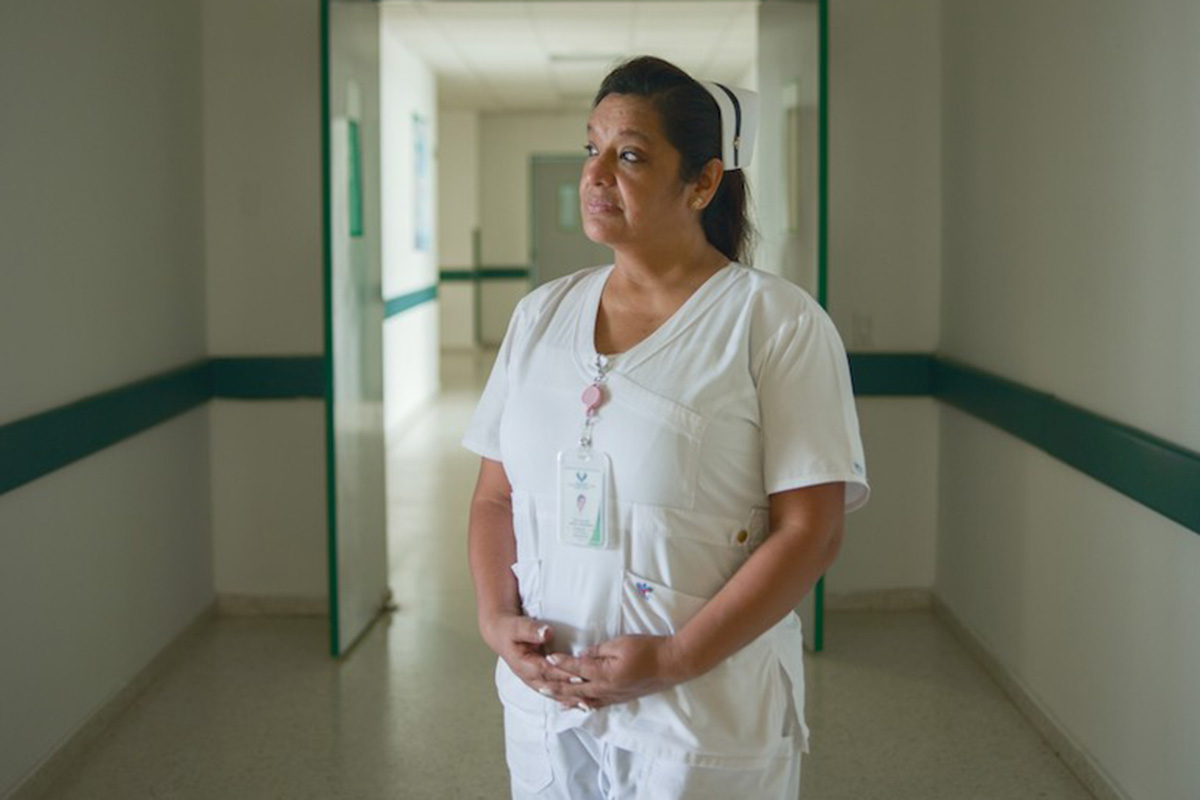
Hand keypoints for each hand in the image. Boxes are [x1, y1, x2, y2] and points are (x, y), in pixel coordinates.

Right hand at [479, 613, 583, 695]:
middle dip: (570, 690)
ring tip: (589, 704)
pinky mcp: (540, 681)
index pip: (546, 671)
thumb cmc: (510, 630)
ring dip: (570, 699)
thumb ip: (531, 630)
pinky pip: (555, 692)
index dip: (561, 674)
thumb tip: (546, 633)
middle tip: (590, 692)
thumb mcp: (517, 626)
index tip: (578, 675)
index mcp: (524, 664)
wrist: (502, 636)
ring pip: (554, 693)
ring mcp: (534, 681)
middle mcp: (529, 677)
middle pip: (553, 686)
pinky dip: (567, 698)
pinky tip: (580, 703)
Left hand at [541, 635, 688, 710]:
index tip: (547, 658)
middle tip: (537, 684)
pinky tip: (572, 706)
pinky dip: (580, 705)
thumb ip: (598, 651)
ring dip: (563, 697)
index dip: (560, 663)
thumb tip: (582, 656)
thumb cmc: (647, 650)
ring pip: (582, 699)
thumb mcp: (621, 643)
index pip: (576, 669)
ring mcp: (612, 696)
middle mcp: (605, 689)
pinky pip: (595, 704)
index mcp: (604, 674)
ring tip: (547, 695)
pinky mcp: (618, 698)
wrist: (671, 664)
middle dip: (554, 685)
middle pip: (573, 689)